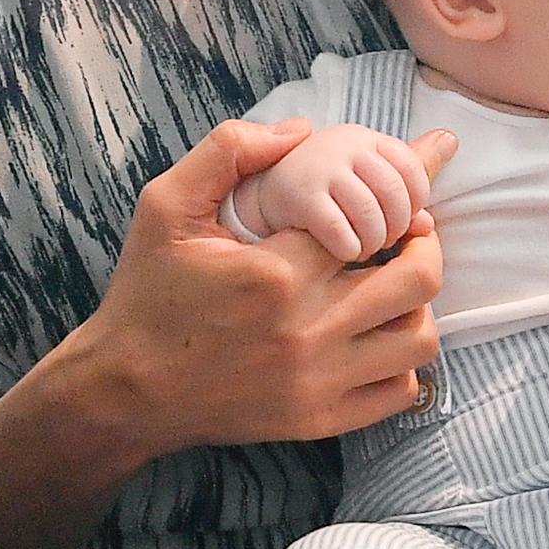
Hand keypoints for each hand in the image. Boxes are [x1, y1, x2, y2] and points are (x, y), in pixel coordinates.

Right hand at [68, 120, 455, 454]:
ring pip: (419, 338)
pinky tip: (374, 338)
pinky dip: (402, 361)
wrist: (126, 389)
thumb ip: (227, 151)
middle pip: (417, 278)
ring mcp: (318, 381)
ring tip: (390, 286)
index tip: (400, 194)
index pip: (374, 220)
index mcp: (276, 273)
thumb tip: (301, 129)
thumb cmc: (147, 294)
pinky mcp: (319, 419)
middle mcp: (306, 330)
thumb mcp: (165, 206)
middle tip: (405, 234)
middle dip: (422, 244)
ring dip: (416, 304)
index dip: (396, 200)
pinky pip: (399, 391)